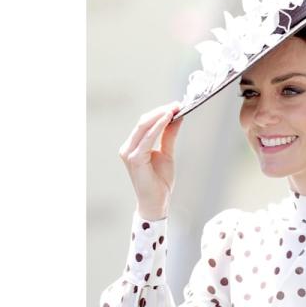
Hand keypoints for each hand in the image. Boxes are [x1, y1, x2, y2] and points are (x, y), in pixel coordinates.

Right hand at [118, 102, 183, 219]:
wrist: (157, 202)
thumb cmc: (159, 182)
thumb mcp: (167, 154)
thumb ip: (169, 136)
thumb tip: (176, 118)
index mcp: (134, 146)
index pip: (145, 123)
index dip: (160, 112)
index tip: (176, 105)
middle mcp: (128, 147)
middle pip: (143, 121)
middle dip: (161, 111)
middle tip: (177, 104)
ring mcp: (129, 152)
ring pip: (144, 125)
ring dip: (160, 115)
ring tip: (175, 108)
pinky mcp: (134, 158)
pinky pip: (147, 137)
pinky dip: (158, 125)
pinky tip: (168, 118)